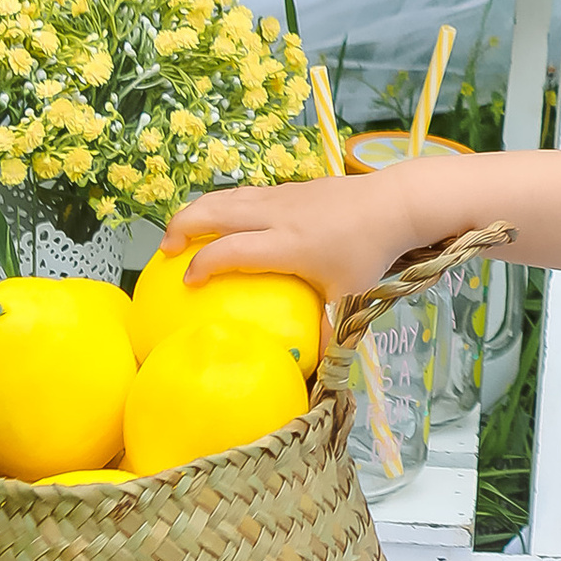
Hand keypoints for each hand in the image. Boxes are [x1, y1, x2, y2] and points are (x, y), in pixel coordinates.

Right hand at [161, 152, 479, 306]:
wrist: (396, 202)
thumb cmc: (370, 251)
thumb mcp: (350, 296)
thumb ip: (329, 333)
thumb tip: (318, 374)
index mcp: (286, 244)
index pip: (229, 250)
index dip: (202, 265)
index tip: (186, 284)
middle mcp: (276, 214)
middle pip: (214, 211)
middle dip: (181, 227)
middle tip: (164, 251)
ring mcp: (281, 194)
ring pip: (226, 196)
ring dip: (197, 211)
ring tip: (181, 234)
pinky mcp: (290, 185)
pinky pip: (244, 192)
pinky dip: (222, 203)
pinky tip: (222, 221)